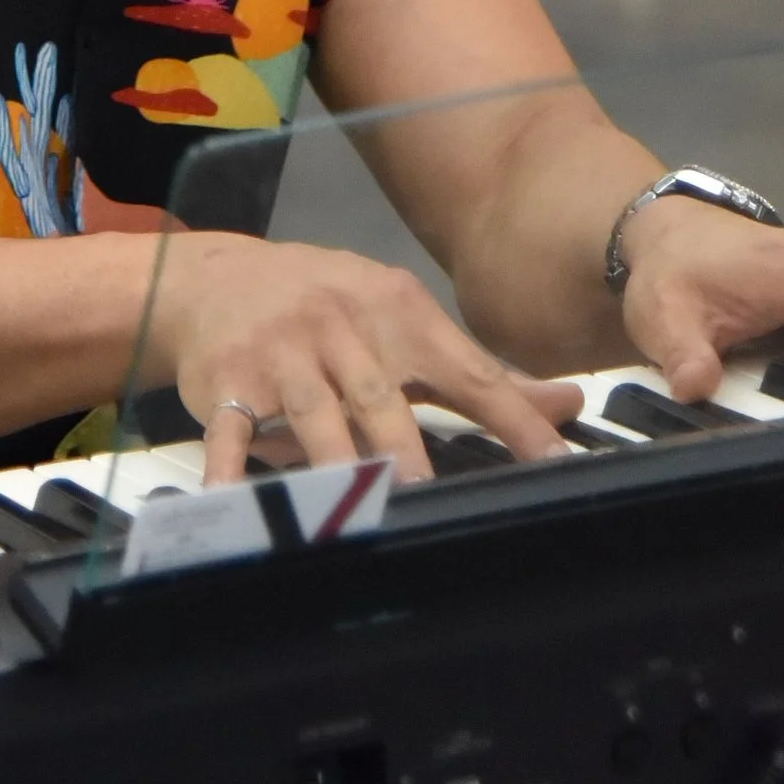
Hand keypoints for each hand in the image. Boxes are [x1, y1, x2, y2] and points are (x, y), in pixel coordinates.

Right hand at [147, 232, 581, 487]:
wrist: (218, 277)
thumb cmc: (326, 305)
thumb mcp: (402, 320)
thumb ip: (480, 373)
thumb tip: (565, 405)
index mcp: (396, 312)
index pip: (463, 371)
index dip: (510, 417)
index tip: (550, 458)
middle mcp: (339, 327)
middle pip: (379, 394)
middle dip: (403, 443)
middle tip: (426, 489)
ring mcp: (281, 353)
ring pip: (311, 412)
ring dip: (332, 460)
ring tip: (350, 506)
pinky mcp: (226, 382)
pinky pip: (228, 429)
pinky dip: (229, 466)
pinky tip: (227, 498)